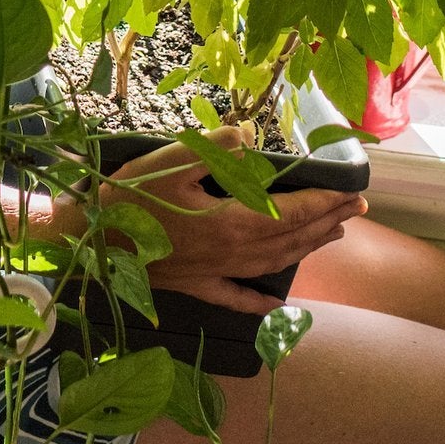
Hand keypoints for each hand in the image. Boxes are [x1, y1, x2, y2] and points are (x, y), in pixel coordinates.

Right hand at [96, 127, 366, 316]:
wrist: (87, 243)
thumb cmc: (126, 198)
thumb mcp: (167, 160)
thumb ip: (212, 147)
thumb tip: (249, 136)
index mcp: (230, 222)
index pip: (291, 213)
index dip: (325, 203)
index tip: (354, 192)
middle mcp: (230, 253)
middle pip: (290, 239)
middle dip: (326, 222)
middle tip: (356, 209)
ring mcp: (214, 274)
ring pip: (273, 265)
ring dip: (306, 250)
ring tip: (332, 236)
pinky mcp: (194, 286)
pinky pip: (235, 298)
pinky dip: (259, 302)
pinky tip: (275, 307)